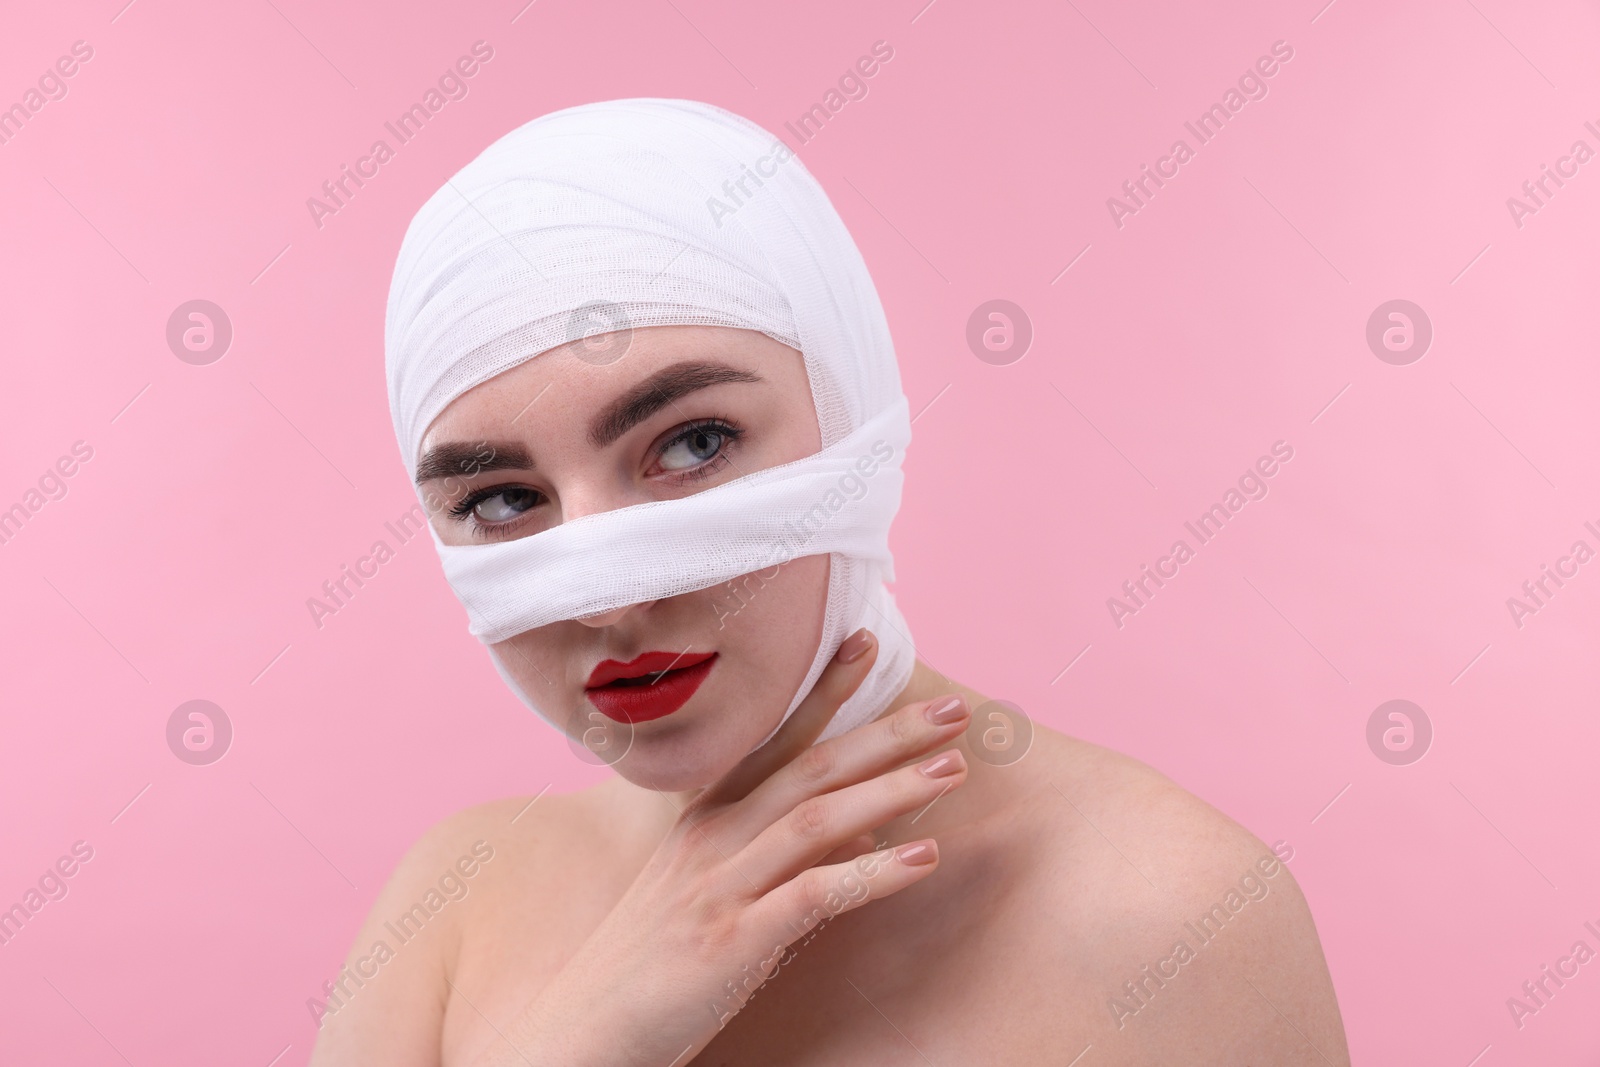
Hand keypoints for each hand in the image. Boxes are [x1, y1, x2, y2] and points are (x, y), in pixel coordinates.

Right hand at [472, 627, 972, 1066]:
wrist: (582, 1033)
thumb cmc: (645, 965)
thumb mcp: (701, 892)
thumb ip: (766, 855)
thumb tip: (849, 837)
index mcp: (703, 820)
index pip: (773, 740)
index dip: (823, 692)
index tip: (867, 644)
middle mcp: (711, 839)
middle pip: (810, 767)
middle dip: (886, 732)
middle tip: (954, 707)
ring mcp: (720, 885)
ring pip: (818, 818)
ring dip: (892, 788)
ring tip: (955, 768)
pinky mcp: (731, 940)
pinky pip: (814, 894)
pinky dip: (873, 872)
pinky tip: (924, 857)